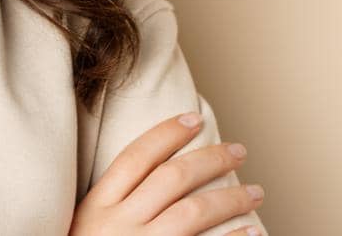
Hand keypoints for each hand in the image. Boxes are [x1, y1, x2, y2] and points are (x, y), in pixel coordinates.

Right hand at [69, 112, 263, 235]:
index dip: (167, 133)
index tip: (194, 118)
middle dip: (210, 158)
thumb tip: (158, 177)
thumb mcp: (86, 227)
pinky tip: (252, 232)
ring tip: (255, 192)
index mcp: (96, 208)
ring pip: (194, 212)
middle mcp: (119, 225)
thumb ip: (114, 204)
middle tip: (239, 150)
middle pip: (172, 178)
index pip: (136, 156)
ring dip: (231, 197)